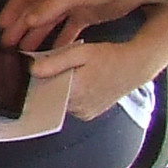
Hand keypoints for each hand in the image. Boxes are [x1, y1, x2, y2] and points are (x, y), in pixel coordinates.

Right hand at [0, 0, 144, 50]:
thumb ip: (53, 6)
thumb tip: (28, 20)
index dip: (12, 11)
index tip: (0, 27)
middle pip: (34, 12)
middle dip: (20, 27)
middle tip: (8, 45)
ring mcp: (73, 5)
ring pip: (48, 23)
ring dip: (36, 36)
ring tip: (24, 52)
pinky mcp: (86, 16)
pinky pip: (67, 31)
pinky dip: (59, 42)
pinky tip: (53, 54)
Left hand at [29, 38, 148, 122]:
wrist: (135, 66)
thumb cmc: (110, 57)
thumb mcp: (80, 52)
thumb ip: (55, 62)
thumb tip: (32, 70)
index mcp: (74, 92)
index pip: (42, 93)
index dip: (36, 83)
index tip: (35, 74)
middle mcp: (78, 107)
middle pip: (50, 98)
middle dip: (49, 84)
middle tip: (59, 69)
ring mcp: (84, 113)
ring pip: (60, 102)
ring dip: (60, 90)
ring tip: (73, 75)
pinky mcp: (89, 114)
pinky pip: (71, 106)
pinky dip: (70, 96)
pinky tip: (79, 83)